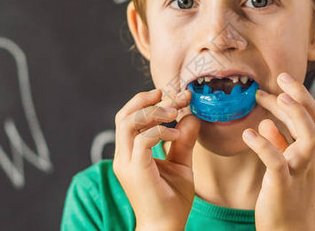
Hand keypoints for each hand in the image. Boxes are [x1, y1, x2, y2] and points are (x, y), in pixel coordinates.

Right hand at [112, 88, 200, 230]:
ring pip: (127, 123)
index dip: (151, 102)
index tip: (178, 97)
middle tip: (173, 96)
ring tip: (174, 112)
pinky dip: (160, 132)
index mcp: (129, 153)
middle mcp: (123, 156)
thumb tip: (191, 117)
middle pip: (123, 114)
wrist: (165, 228)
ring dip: (152, 112)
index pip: (130, 118)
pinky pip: (142, 141)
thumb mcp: (181, 164)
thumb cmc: (171, 200)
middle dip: (146, 100)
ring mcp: (126, 163)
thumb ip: (183, 141)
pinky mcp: (135, 171)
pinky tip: (176, 135)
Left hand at [243, 73, 314, 230]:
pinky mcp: (284, 184)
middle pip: (313, 119)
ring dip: (293, 115)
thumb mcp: (287, 166)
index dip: (296, 97)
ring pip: (306, 137)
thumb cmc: (288, 197)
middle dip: (298, 95)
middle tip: (279, 77)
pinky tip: (248, 134)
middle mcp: (314, 157)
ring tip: (276, 97)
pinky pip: (276, 161)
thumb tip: (267, 124)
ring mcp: (301, 171)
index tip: (274, 86)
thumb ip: (280, 144)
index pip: (311, 116)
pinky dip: (263, 145)